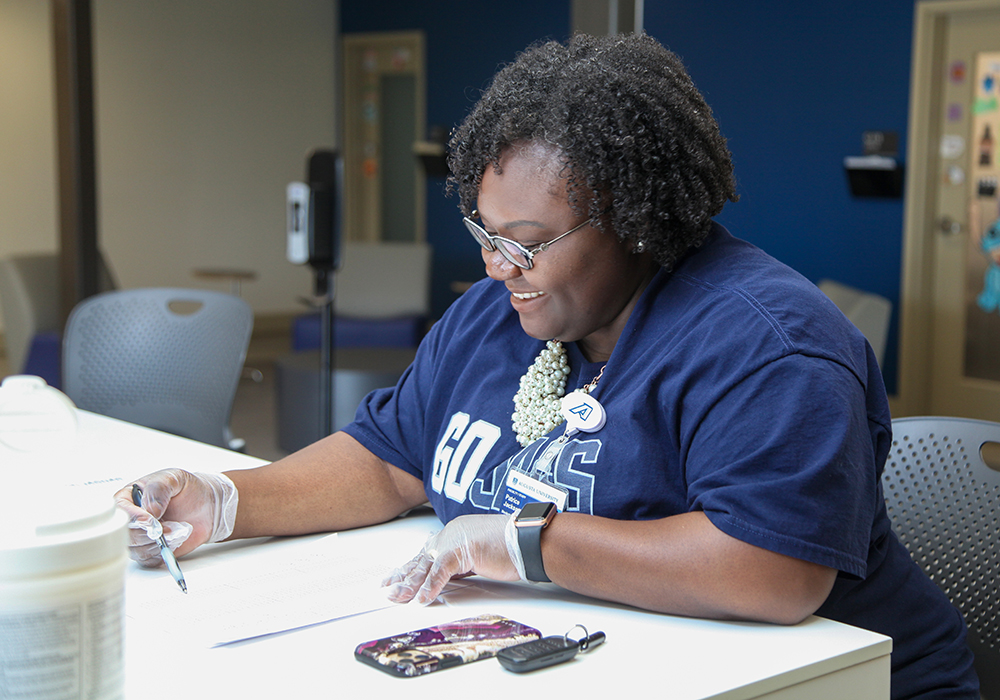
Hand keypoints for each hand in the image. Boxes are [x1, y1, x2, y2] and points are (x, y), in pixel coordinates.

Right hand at [113, 469, 237, 566]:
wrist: (206, 506)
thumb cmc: (187, 489)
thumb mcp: (173, 478)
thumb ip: (159, 490)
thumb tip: (150, 511)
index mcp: (129, 497)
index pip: (119, 510)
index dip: (133, 517)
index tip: (149, 520)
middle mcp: (130, 519)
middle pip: (125, 534)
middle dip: (147, 533)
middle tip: (166, 527)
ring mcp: (138, 536)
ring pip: (135, 549)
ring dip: (156, 544)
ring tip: (173, 530)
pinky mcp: (149, 550)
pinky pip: (147, 560)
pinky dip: (161, 553)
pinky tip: (173, 541)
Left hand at [383, 514, 522, 604]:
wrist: (528, 540)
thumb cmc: (512, 547)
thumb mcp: (479, 556)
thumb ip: (462, 565)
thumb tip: (448, 580)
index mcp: (456, 532)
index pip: (428, 553)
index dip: (411, 567)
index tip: (398, 577)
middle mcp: (452, 533)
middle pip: (422, 559)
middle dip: (403, 576)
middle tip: (388, 589)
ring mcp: (456, 541)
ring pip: (426, 566)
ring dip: (411, 584)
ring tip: (398, 596)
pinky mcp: (462, 550)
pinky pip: (441, 572)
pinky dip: (431, 587)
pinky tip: (422, 598)